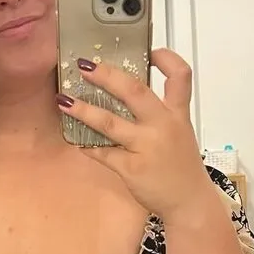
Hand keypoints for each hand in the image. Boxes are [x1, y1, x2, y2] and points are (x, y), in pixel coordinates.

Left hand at [56, 47, 209, 218]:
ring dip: (83, 109)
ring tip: (63, 100)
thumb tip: (128, 95)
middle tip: (84, 66)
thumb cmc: (181, 168)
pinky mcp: (132, 168)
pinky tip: (77, 141)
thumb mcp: (180, 133)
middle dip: (106, 75)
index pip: (180, 77)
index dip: (166, 58)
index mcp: (177, 114)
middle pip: (134, 91)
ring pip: (110, 122)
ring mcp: (146, 146)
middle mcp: (163, 126)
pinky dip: (88, 146)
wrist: (189, 202)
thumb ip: (161, 114)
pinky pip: (103, 153)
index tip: (150, 51)